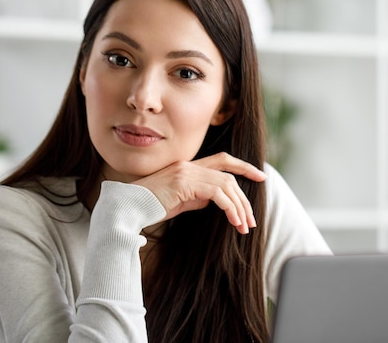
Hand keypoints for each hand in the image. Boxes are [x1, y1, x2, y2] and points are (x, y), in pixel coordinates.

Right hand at [133, 152, 266, 233]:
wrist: (126, 208)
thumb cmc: (149, 208)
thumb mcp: (178, 202)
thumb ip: (196, 198)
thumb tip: (214, 201)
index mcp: (188, 167)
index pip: (222, 160)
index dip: (243, 166)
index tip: (261, 176)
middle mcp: (189, 165)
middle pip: (228, 176)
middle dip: (244, 198)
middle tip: (251, 220)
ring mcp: (186, 172)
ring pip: (226, 185)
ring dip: (239, 207)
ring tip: (244, 226)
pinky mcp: (184, 183)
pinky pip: (217, 194)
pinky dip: (229, 208)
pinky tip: (234, 222)